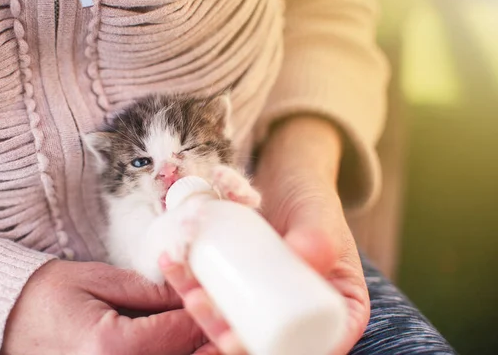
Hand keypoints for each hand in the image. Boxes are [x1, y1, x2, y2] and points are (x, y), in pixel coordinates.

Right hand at [1, 259, 205, 354]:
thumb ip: (150, 291)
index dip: (209, 310)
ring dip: (196, 350)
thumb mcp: (98, 280)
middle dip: (210, 337)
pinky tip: (179, 343)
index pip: (184, 331)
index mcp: (113, 347)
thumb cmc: (44, 297)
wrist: (2, 324)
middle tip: (223, 316)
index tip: (220, 294)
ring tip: (205, 329)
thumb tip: (192, 292)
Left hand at [160, 117, 369, 354]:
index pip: (314, 348)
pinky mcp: (244, 283)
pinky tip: (175, 272)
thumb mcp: (320, 215)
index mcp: (338, 310)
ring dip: (205, 320)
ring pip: (238, 324)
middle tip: (203, 310)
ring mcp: (269, 299)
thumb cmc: (311, 195)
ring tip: (189, 292)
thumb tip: (305, 258)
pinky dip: (195, 289)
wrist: (285, 176)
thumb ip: (320, 235)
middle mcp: (302, 312)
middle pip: (267, 342)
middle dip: (227, 340)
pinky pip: (221, 296)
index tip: (235, 343)